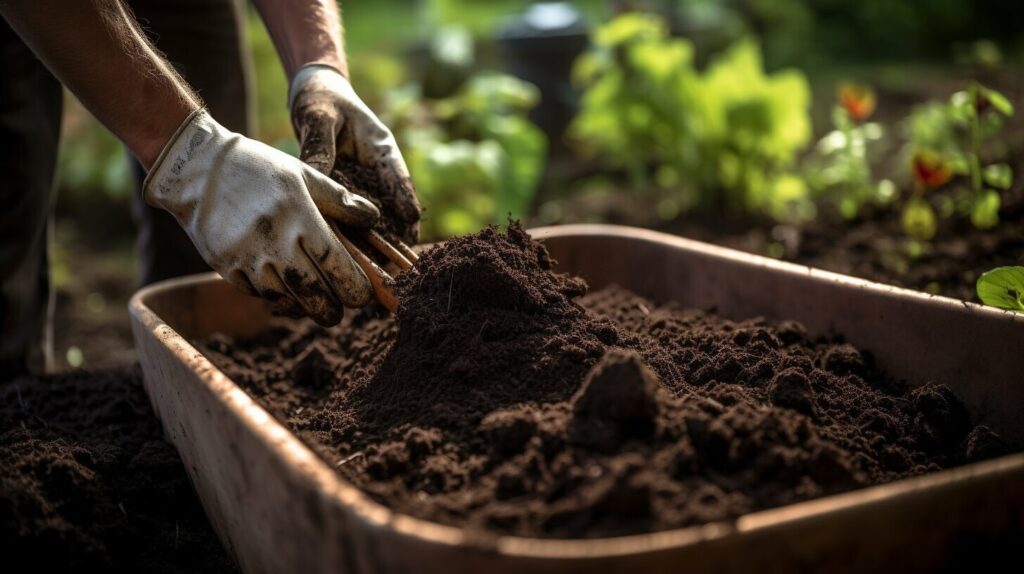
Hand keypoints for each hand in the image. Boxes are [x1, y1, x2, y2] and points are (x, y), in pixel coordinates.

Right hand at [144, 109, 380, 325]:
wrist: (196, 170)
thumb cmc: (258, 169)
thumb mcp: (304, 175)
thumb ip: (340, 201)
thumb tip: (374, 219)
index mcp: (299, 217)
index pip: (337, 265)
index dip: (355, 287)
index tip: (363, 294)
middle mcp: (274, 242)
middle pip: (314, 293)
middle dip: (333, 308)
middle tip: (340, 309)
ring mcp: (247, 258)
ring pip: (286, 299)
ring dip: (304, 304)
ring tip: (315, 299)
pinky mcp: (225, 268)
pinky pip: (258, 294)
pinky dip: (275, 295)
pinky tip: (284, 286)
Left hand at [289, 64, 420, 243]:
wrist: (314, 97)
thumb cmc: (321, 100)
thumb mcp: (319, 115)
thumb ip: (319, 143)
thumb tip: (317, 174)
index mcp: (380, 145)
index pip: (397, 174)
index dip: (405, 196)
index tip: (411, 218)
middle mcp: (378, 169)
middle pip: (393, 204)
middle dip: (398, 231)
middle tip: (399, 257)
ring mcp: (364, 183)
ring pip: (375, 216)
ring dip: (377, 240)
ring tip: (380, 266)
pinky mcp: (347, 192)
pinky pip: (352, 216)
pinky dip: (353, 236)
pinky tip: (351, 259)